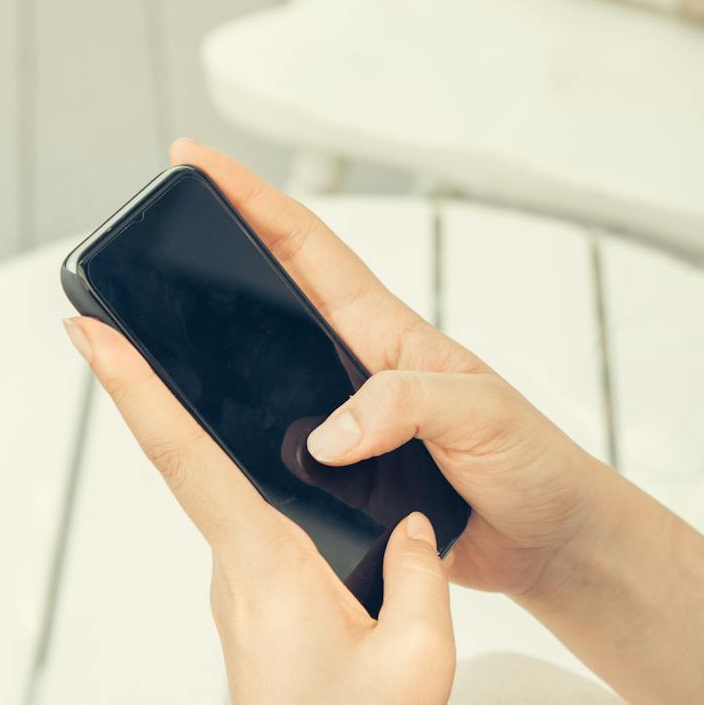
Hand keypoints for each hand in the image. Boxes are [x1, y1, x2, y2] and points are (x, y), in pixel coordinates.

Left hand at [66, 305, 452, 704]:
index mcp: (267, 570)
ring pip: (242, 507)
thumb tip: (413, 523)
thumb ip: (423, 570)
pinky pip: (264, 546)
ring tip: (241, 382)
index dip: (135, 386)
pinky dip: (278, 506)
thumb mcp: (424, 656)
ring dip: (233, 450)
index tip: (85, 327)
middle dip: (173, 390)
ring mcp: (242, 607)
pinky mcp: (258, 631)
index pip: (187, 457)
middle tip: (147, 313)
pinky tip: (316, 496)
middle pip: (202, 465)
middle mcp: (238, 579)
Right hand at [164, 140, 613, 600]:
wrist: (551, 544)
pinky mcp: (343, 482)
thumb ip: (407, 407)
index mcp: (388, 335)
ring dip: (215, 363)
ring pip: (264, 383)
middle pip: (269, 304)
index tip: (197, 160)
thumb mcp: (479, 414)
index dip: (252, 200)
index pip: (308, 249)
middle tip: (152, 236)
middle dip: (210, 262)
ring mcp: (348, 426)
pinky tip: (205, 451)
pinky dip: (239, 450)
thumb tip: (328, 433)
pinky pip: (276, 457)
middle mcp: (358, 372)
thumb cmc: (533, 464)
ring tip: (153, 339)